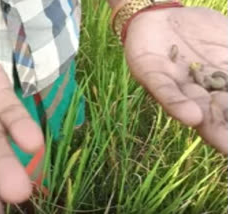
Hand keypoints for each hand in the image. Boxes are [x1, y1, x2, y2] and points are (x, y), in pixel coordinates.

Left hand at [124, 7, 227, 153]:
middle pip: (214, 114)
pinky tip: (191, 116)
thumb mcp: (226, 42)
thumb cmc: (198, 32)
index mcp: (215, 84)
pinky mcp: (151, 73)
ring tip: (225, 143)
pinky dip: (176, 103)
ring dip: (206, 124)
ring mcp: (173, 83)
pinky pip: (164, 90)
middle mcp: (194, 90)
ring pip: (189, 108)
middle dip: (227, 132)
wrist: (161, 17)